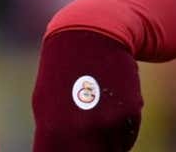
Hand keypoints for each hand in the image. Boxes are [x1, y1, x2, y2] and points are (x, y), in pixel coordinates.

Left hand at [32, 29, 142, 150]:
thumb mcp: (45, 105)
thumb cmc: (62, 72)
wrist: (90, 34)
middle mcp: (82, 130)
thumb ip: (53, 138)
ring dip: (106, 142)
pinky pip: (127, 137)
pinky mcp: (130, 113)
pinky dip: (121, 129)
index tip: (71, 149)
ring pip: (112, 151)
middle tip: (87, 135)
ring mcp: (108, 122)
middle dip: (90, 151)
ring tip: (95, 113)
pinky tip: (111, 105)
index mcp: (54, 130)